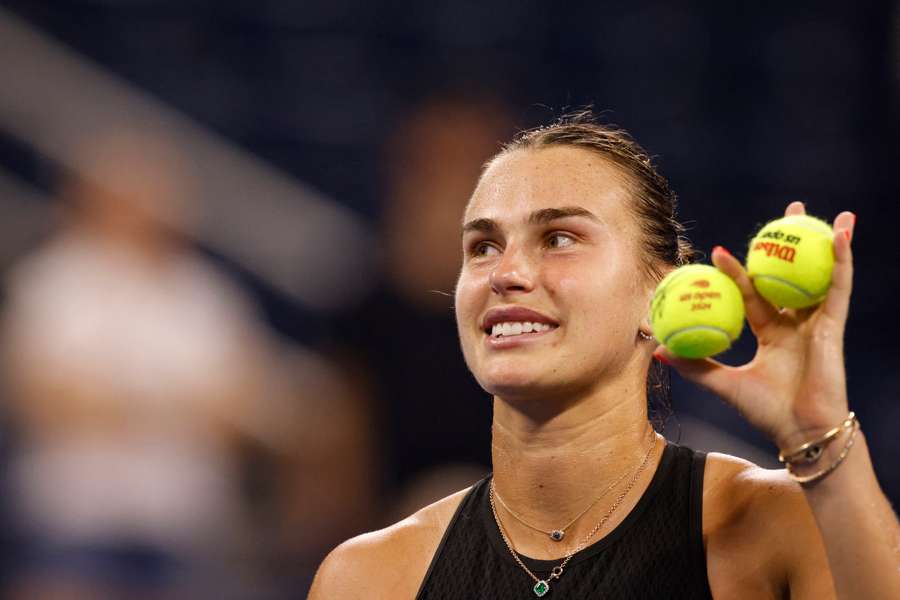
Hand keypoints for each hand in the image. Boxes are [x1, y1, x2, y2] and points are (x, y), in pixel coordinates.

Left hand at [653, 202, 856, 448]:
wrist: (800, 433)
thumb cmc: (765, 412)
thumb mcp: (723, 384)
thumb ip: (695, 365)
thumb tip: (657, 347)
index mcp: (771, 334)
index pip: (751, 294)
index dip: (737, 271)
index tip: (717, 250)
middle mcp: (795, 324)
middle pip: (788, 275)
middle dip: (785, 245)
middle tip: (783, 214)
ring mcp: (816, 323)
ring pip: (816, 274)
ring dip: (817, 240)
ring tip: (808, 210)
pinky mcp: (833, 326)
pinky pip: (838, 288)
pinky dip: (841, 261)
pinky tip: (840, 235)